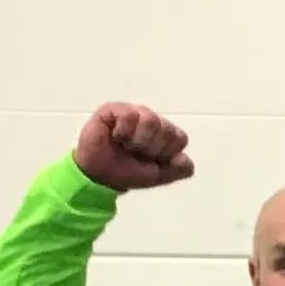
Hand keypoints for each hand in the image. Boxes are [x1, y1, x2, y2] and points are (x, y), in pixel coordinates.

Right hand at [73, 104, 192, 192]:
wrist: (99, 175)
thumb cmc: (128, 173)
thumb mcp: (159, 176)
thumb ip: (180, 170)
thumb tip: (184, 158)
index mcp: (166, 135)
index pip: (180, 138)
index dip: (166, 153)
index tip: (151, 159)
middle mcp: (152, 121)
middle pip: (167, 129)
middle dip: (151, 148)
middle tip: (135, 152)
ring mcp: (134, 113)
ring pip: (151, 120)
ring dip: (137, 140)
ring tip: (125, 144)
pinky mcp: (114, 109)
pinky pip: (129, 115)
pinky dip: (123, 131)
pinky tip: (114, 136)